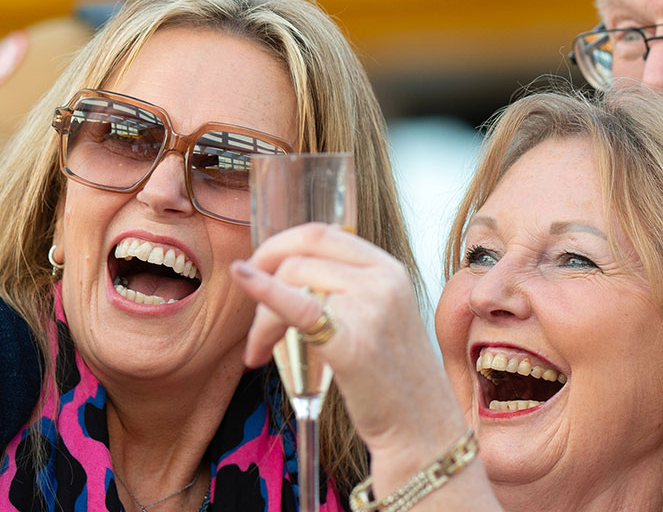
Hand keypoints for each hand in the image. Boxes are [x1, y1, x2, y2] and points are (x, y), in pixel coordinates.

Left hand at [233, 224, 464, 454]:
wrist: (420, 428)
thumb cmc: (393, 379)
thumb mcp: (382, 315)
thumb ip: (348, 288)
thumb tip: (289, 269)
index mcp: (388, 269)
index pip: (322, 234)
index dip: (280, 245)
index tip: (258, 267)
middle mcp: (382, 280)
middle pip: (300, 257)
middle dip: (263, 276)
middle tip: (251, 313)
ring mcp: (369, 308)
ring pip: (291, 282)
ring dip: (262, 318)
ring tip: (261, 350)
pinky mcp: (351, 343)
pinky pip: (297, 306)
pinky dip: (264, 291)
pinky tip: (242, 279)